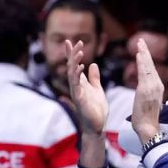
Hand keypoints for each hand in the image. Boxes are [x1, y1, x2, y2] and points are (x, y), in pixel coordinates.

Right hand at [66, 40, 107, 167]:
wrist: (96, 126)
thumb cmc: (96, 109)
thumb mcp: (98, 89)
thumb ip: (94, 78)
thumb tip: (93, 64)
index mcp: (80, 83)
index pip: (74, 65)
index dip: (72, 53)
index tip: (69, 41)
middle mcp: (75, 86)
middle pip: (71, 66)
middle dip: (72, 53)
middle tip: (74, 41)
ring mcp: (76, 92)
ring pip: (72, 74)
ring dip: (74, 62)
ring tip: (79, 51)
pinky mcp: (79, 99)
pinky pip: (76, 85)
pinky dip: (77, 75)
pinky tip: (80, 66)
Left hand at [131, 39, 163, 143]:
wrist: (148, 128)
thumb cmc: (146, 118)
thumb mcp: (148, 101)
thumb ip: (148, 92)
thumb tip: (145, 88)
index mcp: (157, 87)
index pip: (151, 69)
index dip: (147, 58)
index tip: (142, 49)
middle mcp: (157, 85)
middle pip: (150, 65)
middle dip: (145, 52)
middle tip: (140, 40)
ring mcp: (152, 87)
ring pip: (147, 66)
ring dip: (143, 53)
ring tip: (139, 43)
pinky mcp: (145, 90)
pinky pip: (143, 73)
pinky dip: (141, 62)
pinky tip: (138, 54)